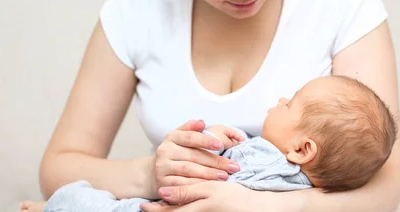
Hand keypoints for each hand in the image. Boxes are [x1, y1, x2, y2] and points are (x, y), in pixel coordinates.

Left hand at [140, 181, 271, 211]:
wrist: (256, 208)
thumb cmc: (234, 197)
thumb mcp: (209, 189)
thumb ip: (186, 190)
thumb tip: (162, 192)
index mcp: (193, 211)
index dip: (154, 210)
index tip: (143, 206)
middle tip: (147, 207)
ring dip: (171, 211)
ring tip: (162, 205)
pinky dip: (183, 209)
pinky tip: (182, 205)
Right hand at [152, 120, 239, 194]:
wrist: (155, 171)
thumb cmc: (175, 153)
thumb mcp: (180, 137)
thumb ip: (191, 128)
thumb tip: (201, 122)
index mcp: (172, 137)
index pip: (190, 137)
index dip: (205, 140)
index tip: (220, 144)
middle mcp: (165, 151)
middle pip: (193, 156)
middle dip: (215, 161)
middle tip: (232, 166)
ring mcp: (163, 167)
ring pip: (189, 170)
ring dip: (209, 174)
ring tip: (224, 176)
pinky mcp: (164, 183)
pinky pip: (183, 184)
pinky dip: (198, 185)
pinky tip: (210, 186)